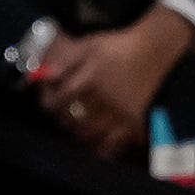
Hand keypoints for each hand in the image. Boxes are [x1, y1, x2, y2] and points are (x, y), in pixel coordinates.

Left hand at [38, 11, 194, 157]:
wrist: (150, 51)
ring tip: (74, 129)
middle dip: (62, 120)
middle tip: (59, 117)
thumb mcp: (86, 47)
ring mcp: (121, 111)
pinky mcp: (134, 119)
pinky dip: (104, 148)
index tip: (46, 104)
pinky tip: (96, 147)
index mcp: (90, 79)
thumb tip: (44, 76)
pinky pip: (117, 142)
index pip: (62, 99)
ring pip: (93, 133)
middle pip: (75, 119)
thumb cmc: (114, 47)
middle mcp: (105, 98)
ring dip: (79, 134)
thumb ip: (65, 63)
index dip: (49, 104)